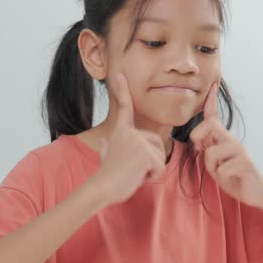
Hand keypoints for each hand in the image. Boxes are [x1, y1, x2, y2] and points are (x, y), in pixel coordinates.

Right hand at [91, 73, 166, 204]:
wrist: (101, 187)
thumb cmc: (106, 176)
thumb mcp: (106, 156)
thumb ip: (107, 147)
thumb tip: (104, 140)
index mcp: (121, 131)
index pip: (124, 108)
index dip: (122, 90)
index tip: (120, 74)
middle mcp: (130, 132)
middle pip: (158, 143)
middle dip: (151, 161)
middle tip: (132, 169)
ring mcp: (138, 141)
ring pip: (161, 157)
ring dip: (151, 171)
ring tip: (133, 173)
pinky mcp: (145, 153)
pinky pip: (161, 168)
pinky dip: (152, 177)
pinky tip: (137, 177)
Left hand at [189, 82, 262, 208]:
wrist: (254, 192)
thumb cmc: (232, 176)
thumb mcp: (214, 163)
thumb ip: (206, 150)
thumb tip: (198, 141)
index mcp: (223, 139)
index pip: (214, 117)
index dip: (212, 101)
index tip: (213, 85)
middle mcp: (231, 140)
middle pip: (209, 124)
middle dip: (197, 135)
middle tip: (199, 149)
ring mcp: (240, 150)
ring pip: (211, 153)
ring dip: (211, 166)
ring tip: (220, 171)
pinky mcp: (246, 162)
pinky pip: (222, 168)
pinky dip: (221, 176)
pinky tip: (231, 176)